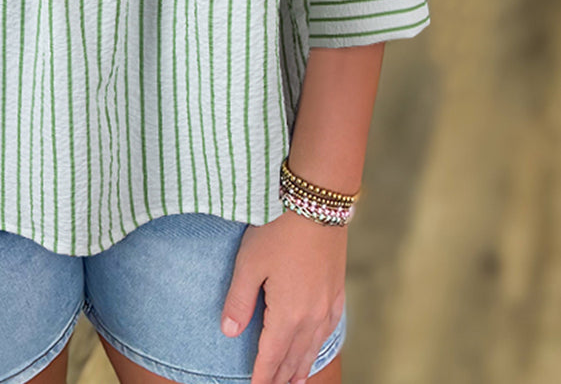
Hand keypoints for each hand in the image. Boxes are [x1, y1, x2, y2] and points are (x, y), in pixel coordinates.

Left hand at [220, 211, 345, 383]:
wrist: (317, 201)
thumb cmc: (278, 228)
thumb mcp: (249, 262)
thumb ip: (239, 300)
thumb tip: (230, 332)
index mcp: (288, 314)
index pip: (272, 356)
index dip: (262, 376)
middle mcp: (312, 316)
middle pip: (294, 356)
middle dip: (281, 376)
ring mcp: (328, 304)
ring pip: (313, 346)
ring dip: (301, 366)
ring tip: (295, 381)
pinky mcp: (336, 289)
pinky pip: (329, 328)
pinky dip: (319, 344)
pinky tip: (316, 345)